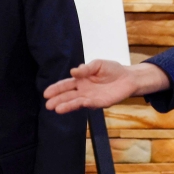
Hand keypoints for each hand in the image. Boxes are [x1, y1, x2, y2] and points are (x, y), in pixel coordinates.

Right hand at [44, 61, 168, 113]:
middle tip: (47, 104)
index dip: (56, 88)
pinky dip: (78, 105)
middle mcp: (83, 90)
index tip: (46, 93)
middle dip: (57, 99)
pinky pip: (86, 104)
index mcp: (81, 79)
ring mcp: (89, 97)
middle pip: (67, 95)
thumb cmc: (113, 70)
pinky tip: (70, 106)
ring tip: (56, 109)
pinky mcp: (98, 103)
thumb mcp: (98, 64)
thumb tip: (73, 71)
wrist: (128, 78)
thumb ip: (87, 69)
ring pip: (75, 101)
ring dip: (65, 105)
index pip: (66, 84)